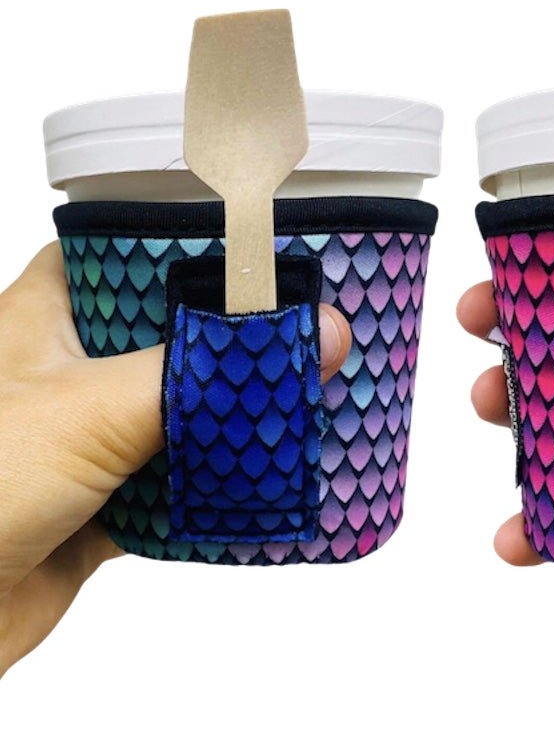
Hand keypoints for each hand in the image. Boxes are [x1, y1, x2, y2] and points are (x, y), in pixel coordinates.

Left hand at [0, 243, 350, 676]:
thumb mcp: (96, 408)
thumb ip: (205, 372)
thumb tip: (315, 333)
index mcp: (44, 319)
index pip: (122, 251)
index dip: (188, 245)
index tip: (260, 250)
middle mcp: (68, 372)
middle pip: (167, 336)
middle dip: (232, 339)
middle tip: (307, 324)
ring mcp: (87, 439)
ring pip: (177, 411)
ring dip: (232, 415)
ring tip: (306, 389)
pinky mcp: (105, 502)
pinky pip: (178, 483)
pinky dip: (220, 483)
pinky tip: (269, 471)